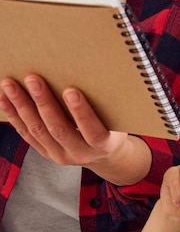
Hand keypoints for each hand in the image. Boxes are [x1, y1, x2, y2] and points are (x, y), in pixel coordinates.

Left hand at [0, 75, 149, 184]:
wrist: (105, 154)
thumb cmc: (113, 129)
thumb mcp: (117, 120)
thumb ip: (105, 106)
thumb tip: (89, 76)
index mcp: (104, 145)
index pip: (93, 131)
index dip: (82, 113)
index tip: (71, 91)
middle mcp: (81, 154)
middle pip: (59, 129)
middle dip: (44, 103)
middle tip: (34, 79)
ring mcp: (61, 155)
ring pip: (38, 131)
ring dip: (22, 106)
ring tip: (10, 84)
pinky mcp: (46, 153)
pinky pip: (27, 134)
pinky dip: (14, 116)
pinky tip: (5, 99)